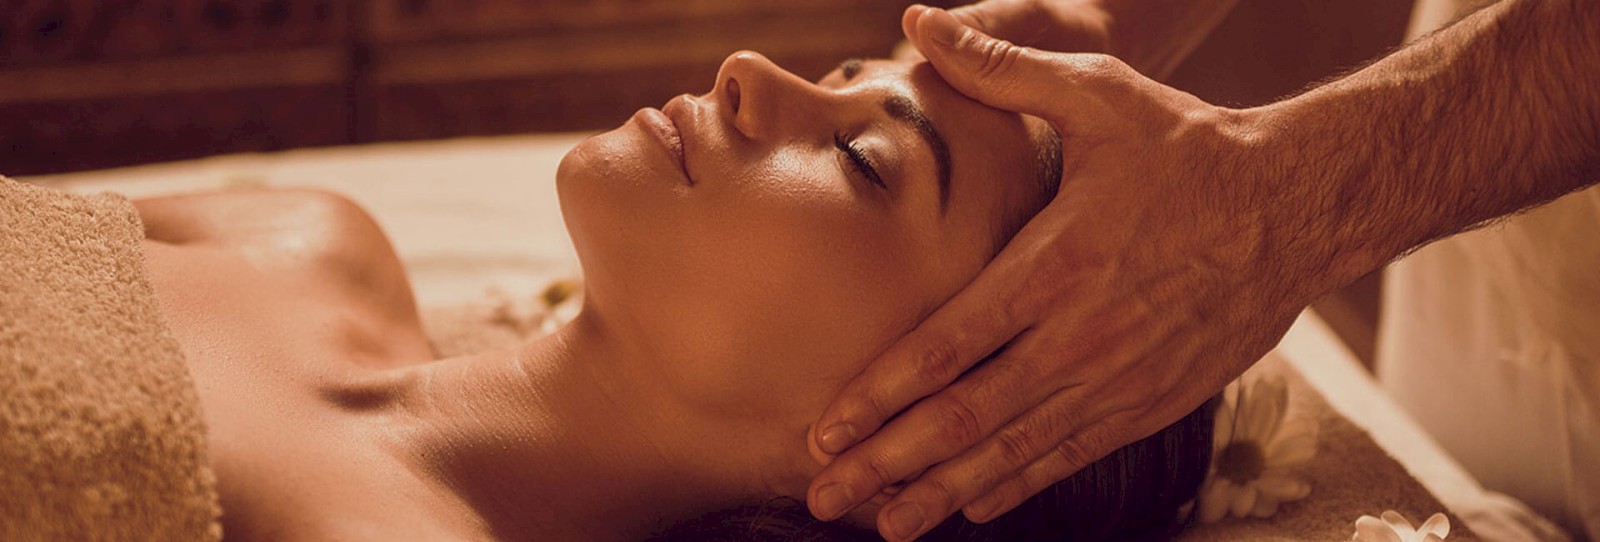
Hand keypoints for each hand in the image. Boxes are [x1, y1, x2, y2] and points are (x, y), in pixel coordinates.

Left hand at [807, 7, 1321, 540]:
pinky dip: (1014, 486)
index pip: (948, 345)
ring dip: (940, 492)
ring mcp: (1117, 379)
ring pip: (1013, 451)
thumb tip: (918, 21)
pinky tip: (967, 509)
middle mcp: (1080, 336)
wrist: (1298, 206)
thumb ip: (1002, 70)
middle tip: (824, 496)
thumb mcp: (1100, 94)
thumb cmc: (1188, 149)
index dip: (880, 395)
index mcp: (1055, 265)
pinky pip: (1068, 456)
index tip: (824, 430)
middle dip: (888, 461)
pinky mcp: (1148, 402)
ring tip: (881, 526)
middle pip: (966, 416)